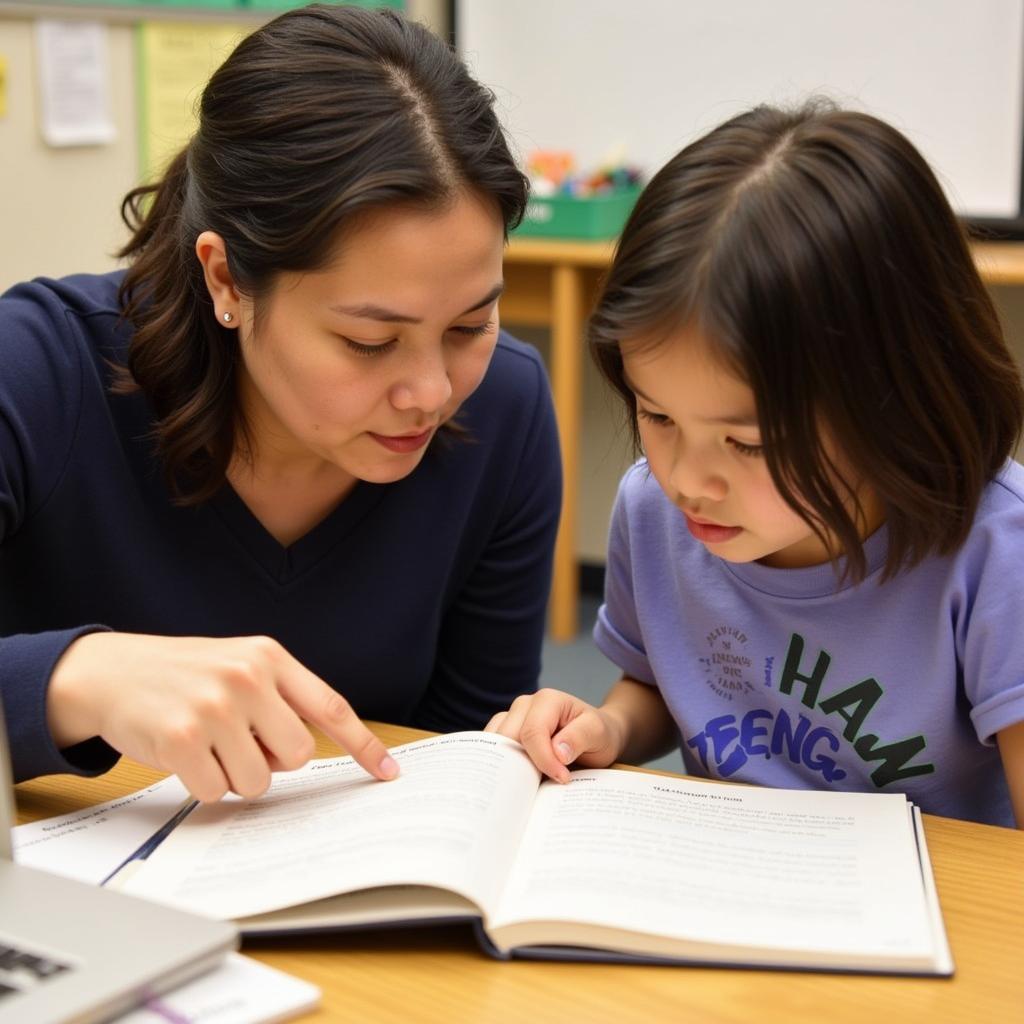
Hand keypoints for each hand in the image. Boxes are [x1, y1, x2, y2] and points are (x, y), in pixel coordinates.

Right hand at [46, 632, 398, 801]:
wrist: (110, 672)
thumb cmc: (183, 675)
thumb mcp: (238, 665)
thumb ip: (279, 698)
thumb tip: (310, 753)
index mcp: (269, 657)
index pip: (331, 707)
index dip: (364, 745)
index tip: (389, 773)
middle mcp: (248, 677)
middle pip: (298, 755)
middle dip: (272, 761)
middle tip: (239, 742)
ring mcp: (216, 707)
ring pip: (259, 780)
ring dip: (235, 775)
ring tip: (208, 745)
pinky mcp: (183, 738)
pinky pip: (218, 792)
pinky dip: (203, 785)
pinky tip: (184, 756)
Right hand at [484, 688, 625, 781]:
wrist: (595, 735)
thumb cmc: (597, 733)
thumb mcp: (599, 733)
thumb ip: (580, 737)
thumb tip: (558, 752)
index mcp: (547, 700)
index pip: (532, 732)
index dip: (543, 759)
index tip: (562, 779)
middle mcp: (524, 705)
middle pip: (508, 738)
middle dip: (520, 765)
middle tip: (537, 788)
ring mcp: (512, 718)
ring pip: (495, 743)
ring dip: (506, 765)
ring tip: (523, 787)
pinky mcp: (507, 733)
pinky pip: (493, 748)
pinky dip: (500, 765)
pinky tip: (511, 781)